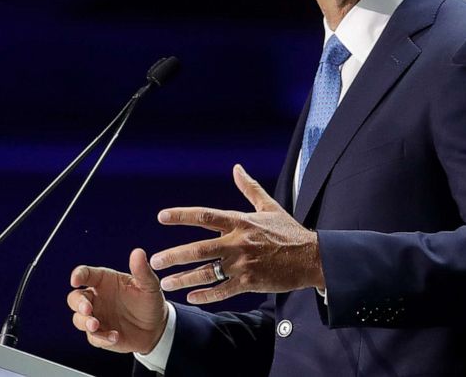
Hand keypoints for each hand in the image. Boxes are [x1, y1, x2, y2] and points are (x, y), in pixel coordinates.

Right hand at [67, 248, 167, 353]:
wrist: (156, 328)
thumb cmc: (150, 301)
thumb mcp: (149, 285)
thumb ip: (142, 270)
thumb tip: (138, 252)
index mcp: (105, 281)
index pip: (86, 274)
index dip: (78, 275)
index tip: (75, 279)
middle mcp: (97, 298)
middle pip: (75, 298)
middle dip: (78, 303)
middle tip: (88, 309)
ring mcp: (97, 316)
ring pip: (78, 319)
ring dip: (85, 322)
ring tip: (96, 325)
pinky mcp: (100, 334)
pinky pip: (93, 337)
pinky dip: (101, 337)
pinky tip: (114, 336)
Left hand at [150, 164, 324, 304]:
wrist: (311, 257)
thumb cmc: (289, 231)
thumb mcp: (269, 206)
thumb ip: (249, 188)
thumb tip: (236, 168)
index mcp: (241, 222)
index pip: (205, 216)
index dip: (182, 215)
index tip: (161, 216)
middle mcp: (239, 242)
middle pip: (200, 249)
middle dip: (174, 255)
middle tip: (155, 261)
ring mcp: (243, 264)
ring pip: (207, 273)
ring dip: (183, 279)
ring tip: (166, 284)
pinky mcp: (250, 282)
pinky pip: (222, 291)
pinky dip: (205, 295)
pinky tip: (191, 298)